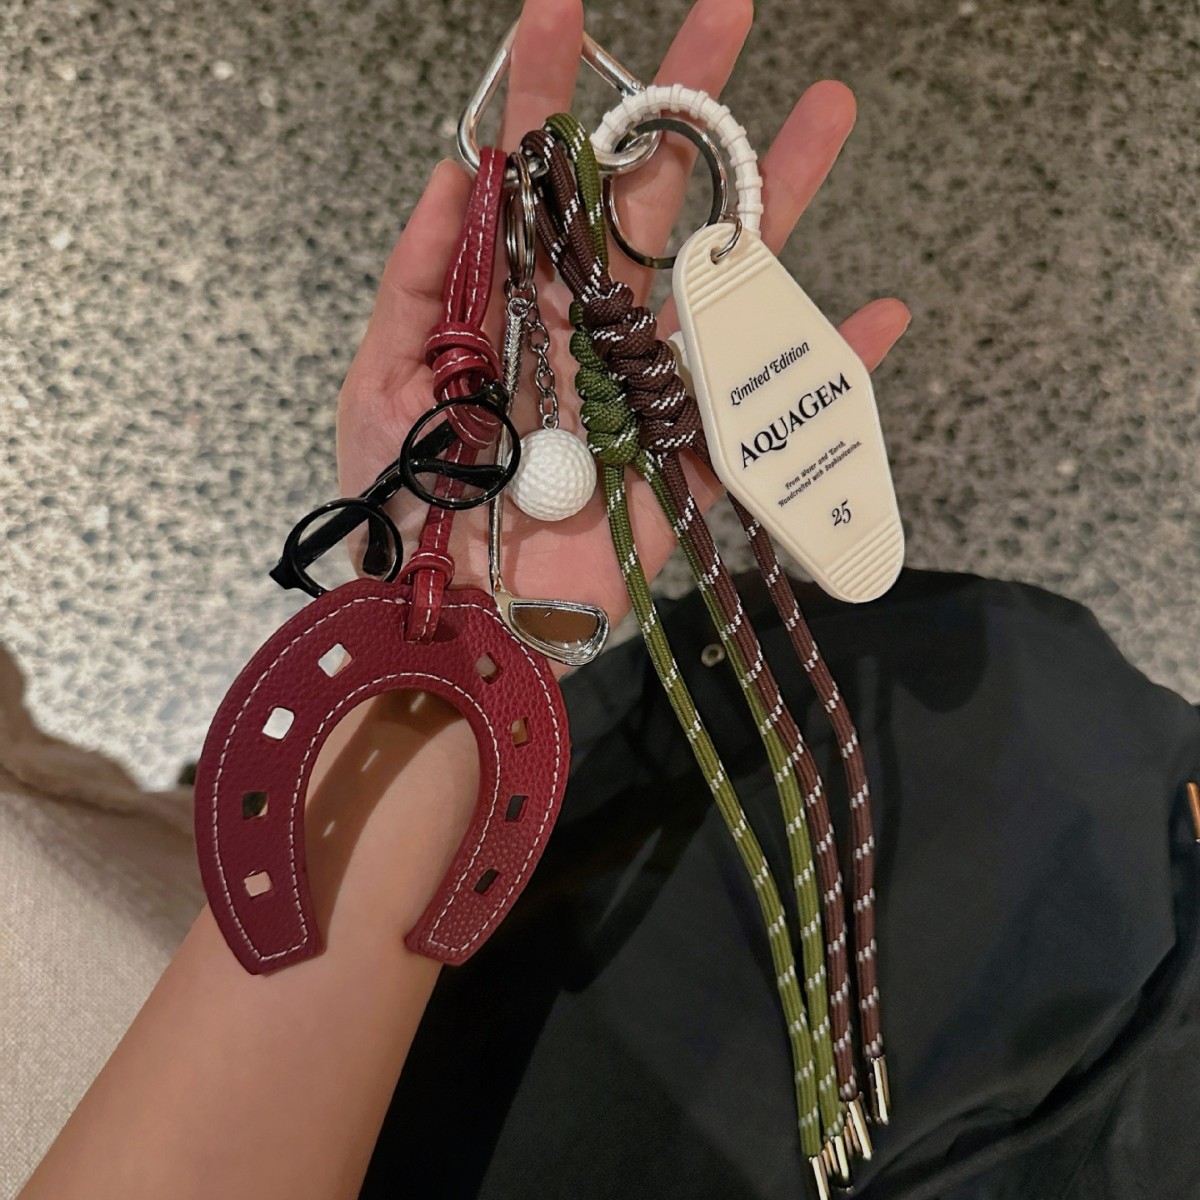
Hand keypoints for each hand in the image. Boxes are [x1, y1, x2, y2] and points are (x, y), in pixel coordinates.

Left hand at [335, 0, 909, 636]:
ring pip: (721, 283)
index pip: (540, 179)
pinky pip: (766, 416)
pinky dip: (825, 372)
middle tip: (730, 4)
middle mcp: (593, 331)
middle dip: (685, 106)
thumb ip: (418, 279)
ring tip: (824, 111)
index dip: (552, 91)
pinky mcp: (688, 466)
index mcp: (519, 304)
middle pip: (650, 203)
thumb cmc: (405, 505)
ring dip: (776, 201)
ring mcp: (648, 393)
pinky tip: (881, 316)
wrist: (450, 620)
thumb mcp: (382, 381)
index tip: (562, 1)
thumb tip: (455, 169)